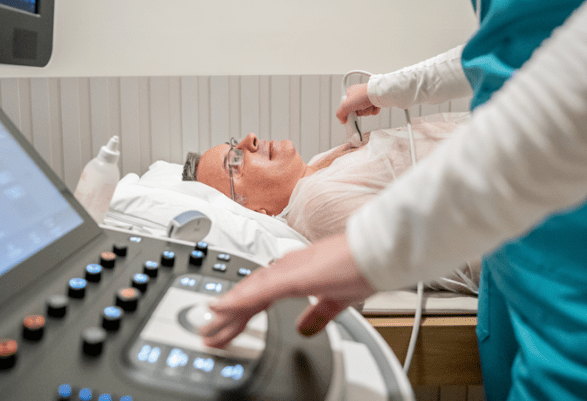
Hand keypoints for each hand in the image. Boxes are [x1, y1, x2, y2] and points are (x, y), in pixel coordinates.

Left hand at [200, 233, 376, 347]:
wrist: (378, 252)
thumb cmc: (362, 268)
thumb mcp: (336, 300)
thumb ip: (318, 314)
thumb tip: (306, 328)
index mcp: (295, 273)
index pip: (260, 295)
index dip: (241, 311)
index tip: (227, 326)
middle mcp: (286, 268)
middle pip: (249, 294)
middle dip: (228, 317)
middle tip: (208, 334)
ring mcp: (288, 270)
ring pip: (249, 292)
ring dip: (227, 311)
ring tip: (209, 326)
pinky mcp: (293, 275)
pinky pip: (260, 290)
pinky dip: (239, 299)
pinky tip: (222, 307)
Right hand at [336, 83, 380, 123]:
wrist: (378, 93)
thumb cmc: (363, 94)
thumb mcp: (346, 104)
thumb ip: (340, 113)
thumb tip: (341, 120)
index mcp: (350, 93)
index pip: (346, 107)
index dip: (348, 112)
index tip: (349, 118)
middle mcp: (358, 96)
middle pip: (356, 111)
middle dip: (359, 112)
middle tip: (360, 109)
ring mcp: (367, 99)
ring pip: (365, 112)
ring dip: (367, 111)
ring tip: (368, 105)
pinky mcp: (374, 102)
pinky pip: (372, 111)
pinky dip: (373, 110)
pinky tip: (373, 105)